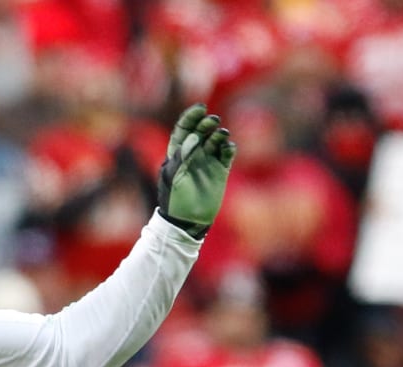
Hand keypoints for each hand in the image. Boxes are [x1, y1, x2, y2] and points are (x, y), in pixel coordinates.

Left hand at [157, 103, 235, 238]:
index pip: (184, 129)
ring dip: (219, 134)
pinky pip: (227, 154)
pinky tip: (228, 147)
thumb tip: (195, 137)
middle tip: (212, 121)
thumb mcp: (173, 177)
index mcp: (177, 153)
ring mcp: (208, 161)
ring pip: (216, 140)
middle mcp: (194, 154)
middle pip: (201, 131)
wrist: (187, 221)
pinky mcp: (220, 171)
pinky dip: (229, 148)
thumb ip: (183, 155)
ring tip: (221, 135)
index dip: (191, 117)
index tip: (200, 109)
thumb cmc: (175, 199)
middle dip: (207, 123)